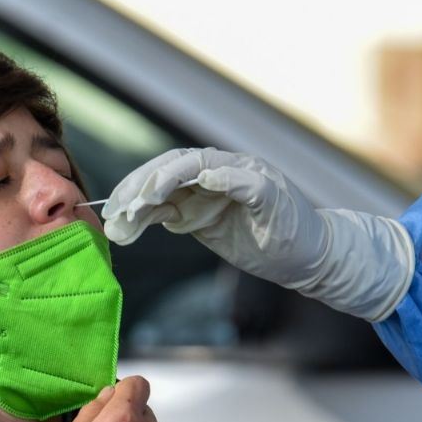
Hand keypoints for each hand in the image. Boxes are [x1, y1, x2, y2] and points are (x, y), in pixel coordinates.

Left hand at [102, 148, 414, 321]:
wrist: (309, 258)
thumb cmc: (260, 242)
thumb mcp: (206, 229)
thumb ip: (177, 216)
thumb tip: (140, 214)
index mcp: (212, 176)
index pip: (165, 170)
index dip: (136, 185)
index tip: (112, 209)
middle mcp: (228, 167)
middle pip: (176, 163)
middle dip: (143, 184)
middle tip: (119, 207)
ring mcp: (251, 175)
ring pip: (203, 164)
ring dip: (169, 180)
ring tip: (144, 199)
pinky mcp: (271, 192)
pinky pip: (246, 181)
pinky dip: (225, 178)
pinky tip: (203, 182)